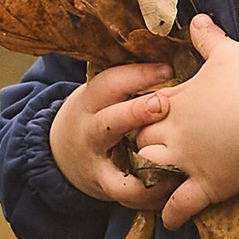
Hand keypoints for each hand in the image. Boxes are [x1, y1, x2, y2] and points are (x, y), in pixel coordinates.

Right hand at [49, 58, 176, 208]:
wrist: (60, 154)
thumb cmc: (97, 115)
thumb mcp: (102, 93)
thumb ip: (130, 78)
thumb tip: (175, 43)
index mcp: (90, 101)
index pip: (109, 83)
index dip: (137, 75)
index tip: (167, 69)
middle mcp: (91, 133)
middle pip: (109, 122)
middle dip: (134, 113)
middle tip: (161, 104)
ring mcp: (96, 164)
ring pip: (118, 170)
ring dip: (147, 169)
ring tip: (176, 163)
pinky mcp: (106, 188)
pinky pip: (130, 194)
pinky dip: (153, 193)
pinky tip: (178, 186)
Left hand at [134, 14, 238, 224]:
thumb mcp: (228, 53)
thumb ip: (208, 38)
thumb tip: (199, 19)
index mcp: (175, 103)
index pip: (145, 108)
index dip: (146, 112)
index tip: (152, 115)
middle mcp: (173, 134)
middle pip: (140, 140)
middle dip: (143, 142)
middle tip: (152, 145)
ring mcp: (187, 162)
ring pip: (152, 171)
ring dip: (151, 175)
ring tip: (153, 179)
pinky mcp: (206, 186)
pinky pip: (181, 205)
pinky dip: (172, 214)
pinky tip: (167, 221)